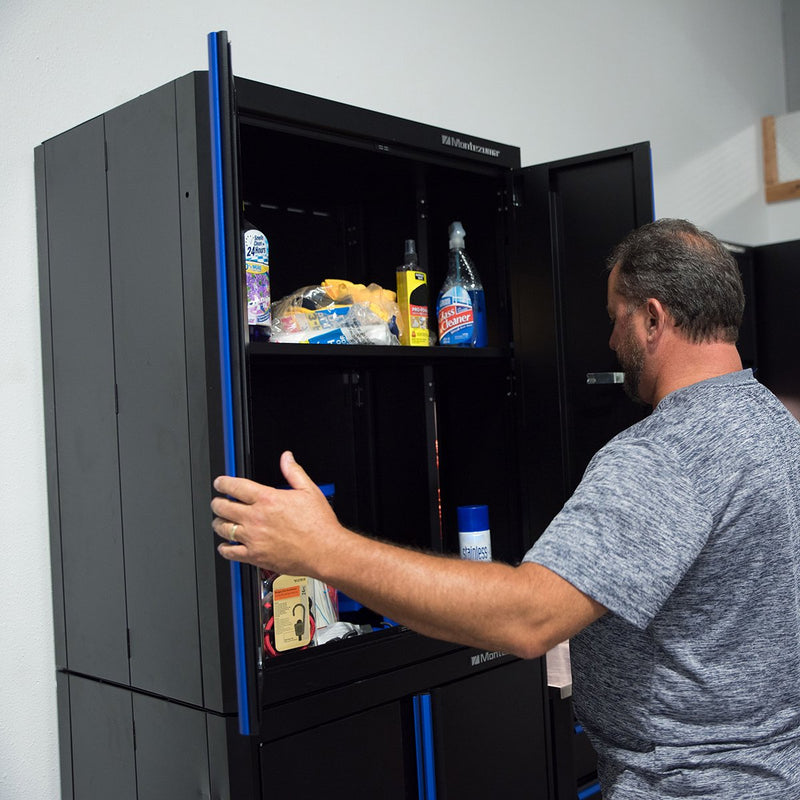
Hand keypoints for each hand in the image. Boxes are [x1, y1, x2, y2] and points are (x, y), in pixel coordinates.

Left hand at [210, 451, 340, 576]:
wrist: (324, 551)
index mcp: (268, 499)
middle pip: (223, 507)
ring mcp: (253, 538)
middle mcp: (256, 518)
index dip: (223, 483)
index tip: (220, 483)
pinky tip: (226, 545)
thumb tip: (287, 458)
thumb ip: (294, 472)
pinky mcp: (255, 556)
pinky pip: (230, 552)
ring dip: (218, 523)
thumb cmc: (319, 524)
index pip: (235, 487)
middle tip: (218, 502)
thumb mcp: (309, 491)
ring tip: (220, 522)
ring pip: (223, 529)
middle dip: (217, 503)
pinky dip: (224, 548)